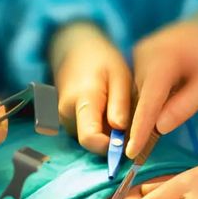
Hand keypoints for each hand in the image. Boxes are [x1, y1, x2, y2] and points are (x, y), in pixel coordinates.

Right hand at [52, 22, 130, 153]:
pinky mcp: (68, 122)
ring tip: (120, 115)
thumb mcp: (119, 76)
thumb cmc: (102, 60)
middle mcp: (67, 114)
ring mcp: (65, 119)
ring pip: (90, 140)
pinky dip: (102, 130)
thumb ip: (120, 104)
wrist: (75, 50)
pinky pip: (88, 133)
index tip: (130, 142)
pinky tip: (110, 115)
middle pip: (91, 144)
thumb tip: (121, 132)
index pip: (90, 139)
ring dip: (108, 136)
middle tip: (132, 126)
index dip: (111, 148)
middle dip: (113, 142)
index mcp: (82, 101)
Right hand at [127, 22, 197, 157]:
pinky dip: (144, 107)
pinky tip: (150, 125)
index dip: (139, 129)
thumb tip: (160, 128)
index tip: (132, 153)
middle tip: (137, 159)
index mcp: (163, 60)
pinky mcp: (141, 62)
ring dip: (140, 119)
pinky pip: (139, 89)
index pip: (148, 101)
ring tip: (141, 147)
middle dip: (138, 128)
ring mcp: (139, 57)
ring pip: (136, 96)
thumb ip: (185, 105)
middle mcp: (144, 57)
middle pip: (138, 100)